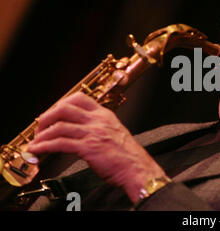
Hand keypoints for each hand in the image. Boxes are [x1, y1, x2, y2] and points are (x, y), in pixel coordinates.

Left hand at [27, 92, 166, 202]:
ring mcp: (93, 133)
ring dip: (42, 134)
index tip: (53, 113)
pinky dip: (45, 146)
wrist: (137, 168)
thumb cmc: (127, 156)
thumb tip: (78, 130)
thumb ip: (98, 128)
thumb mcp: (114, 133)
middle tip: (40, 127)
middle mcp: (98, 120)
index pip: (79, 98)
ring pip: (59, 126)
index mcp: (105, 115)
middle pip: (65, 108)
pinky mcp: (88, 148)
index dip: (61, 103)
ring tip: (36, 142)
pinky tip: (39, 150)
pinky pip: (60, 143)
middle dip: (47, 117)